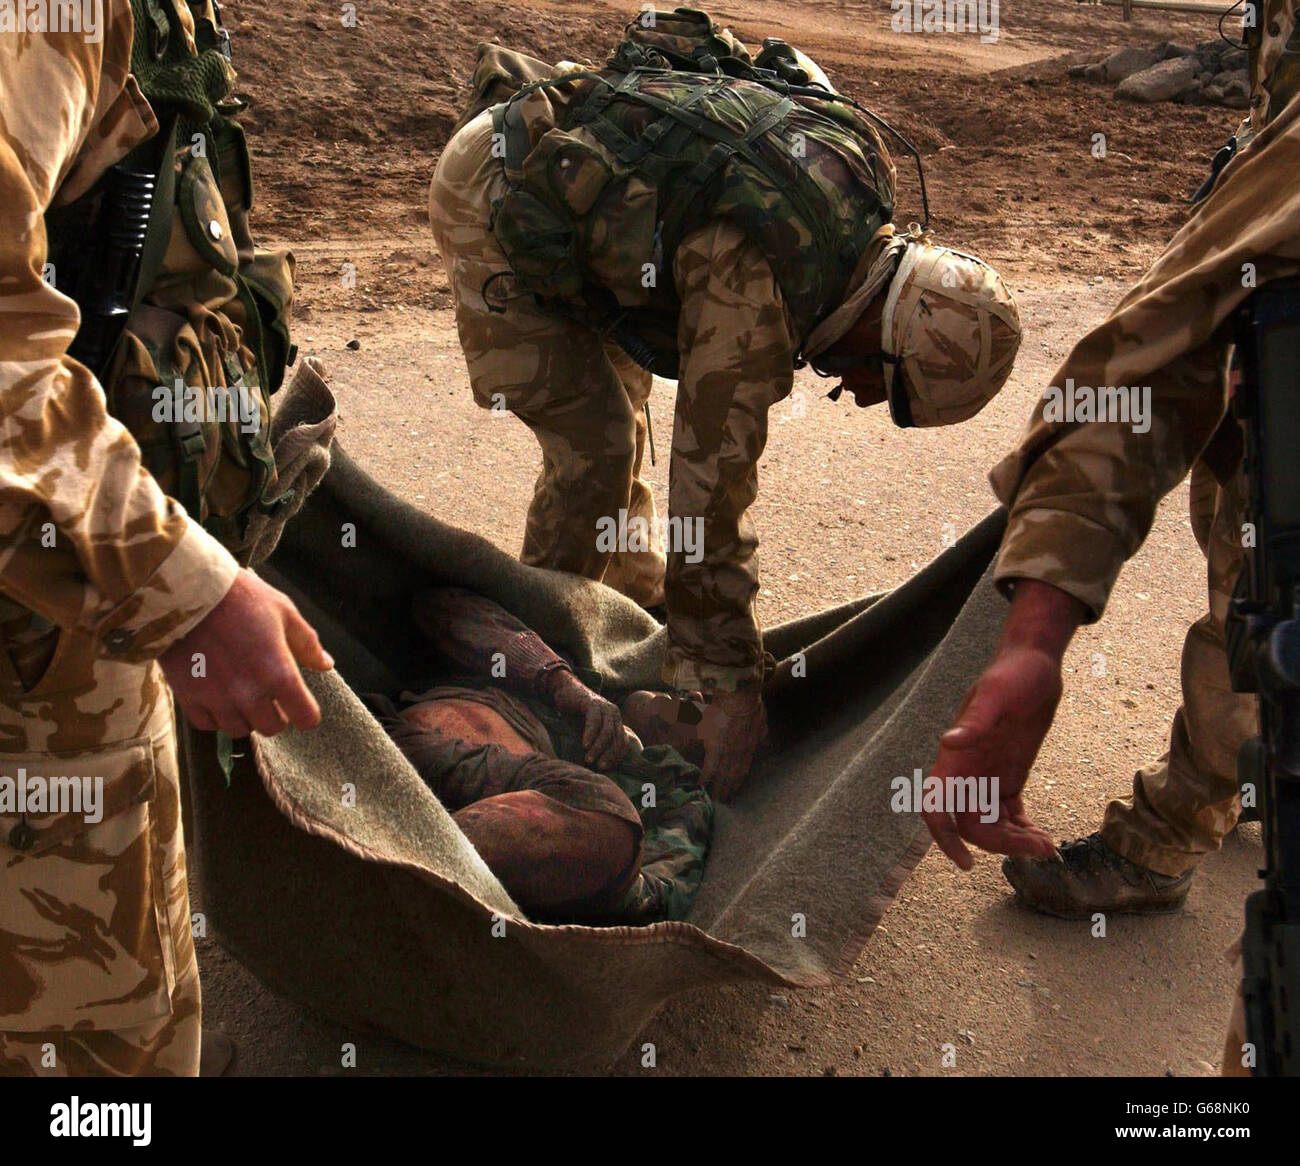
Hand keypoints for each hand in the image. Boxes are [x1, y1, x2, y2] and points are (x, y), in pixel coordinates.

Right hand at [160, 569, 332, 737]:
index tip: (300, 704)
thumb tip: (325, 664)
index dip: (307, 713)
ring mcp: (217, 698)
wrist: (186, 591)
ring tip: (243, 692)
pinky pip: (207, 724)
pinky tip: (218, 695)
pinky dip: (215, 715)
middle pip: (272, 728)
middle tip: (270, 693)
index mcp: (279, 673)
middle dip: (276, 714)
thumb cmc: (240, 597)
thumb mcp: (284, 612)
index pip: (305, 719)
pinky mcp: (188, 697)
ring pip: (239, 730)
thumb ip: (307, 644)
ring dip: (245, 716)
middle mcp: (249, 693)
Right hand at [551, 670, 637, 769]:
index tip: (605, 768)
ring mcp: (604, 707)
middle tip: (599, 767)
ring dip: (598, 748)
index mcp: (616, 721)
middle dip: (609, 755)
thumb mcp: (589, 731)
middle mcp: (614, 713)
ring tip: (589, 759)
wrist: (565, 691)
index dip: (616, 757)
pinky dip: (590, 735)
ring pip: (607, 732)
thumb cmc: (577, 714)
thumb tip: (598, 766)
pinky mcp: (592, 703)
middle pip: (617, 739)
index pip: (623, 743)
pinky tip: (584, 745)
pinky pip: (594, 721)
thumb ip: (596, 744)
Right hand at [699, 690, 765, 800]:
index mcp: (749, 748)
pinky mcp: (715, 747)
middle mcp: (739, 754)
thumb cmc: (751, 706)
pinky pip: (710, 766)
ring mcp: (727, 752)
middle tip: (723, 803)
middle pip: (733, 776)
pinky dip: (706, 776)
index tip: (735, 791)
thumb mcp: (761, 723)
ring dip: (719, 788)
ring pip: (723, 775)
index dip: (738, 781)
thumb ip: (762, 735)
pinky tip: (700, 785)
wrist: (740, 698)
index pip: (743, 769)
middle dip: (728, 790)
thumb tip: (767, 742)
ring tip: (714, 800)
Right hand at [924, 646, 1061, 869]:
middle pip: (971, 825)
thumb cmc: (1013, 675)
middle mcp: (967, 773)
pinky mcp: (1009, 776)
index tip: (966, 862)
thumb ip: (975, 721)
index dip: (944, 836)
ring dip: (1015, 842)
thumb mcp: (996, 695)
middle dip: (1001, 844)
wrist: (1035, 664)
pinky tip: (1044, 836)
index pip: (936, 806)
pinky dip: (1022, 830)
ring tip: (1049, 845)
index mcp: (955, 758)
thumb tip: (948, 742)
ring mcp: (988, 776)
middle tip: (1040, 848)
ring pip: (991, 825)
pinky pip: (1009, 815)